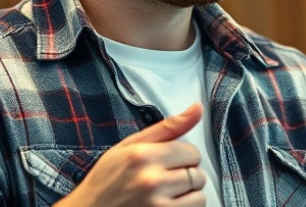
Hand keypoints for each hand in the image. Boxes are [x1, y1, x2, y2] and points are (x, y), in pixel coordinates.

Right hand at [53, 103, 206, 206]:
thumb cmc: (107, 179)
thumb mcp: (129, 146)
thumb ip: (167, 127)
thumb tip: (198, 109)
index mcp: (143, 155)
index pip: (191, 152)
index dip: (182, 156)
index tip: (169, 162)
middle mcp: (151, 180)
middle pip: (197, 174)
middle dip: (185, 175)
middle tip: (165, 179)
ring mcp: (157, 205)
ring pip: (199, 196)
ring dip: (188, 195)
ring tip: (167, 194)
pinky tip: (167, 204)